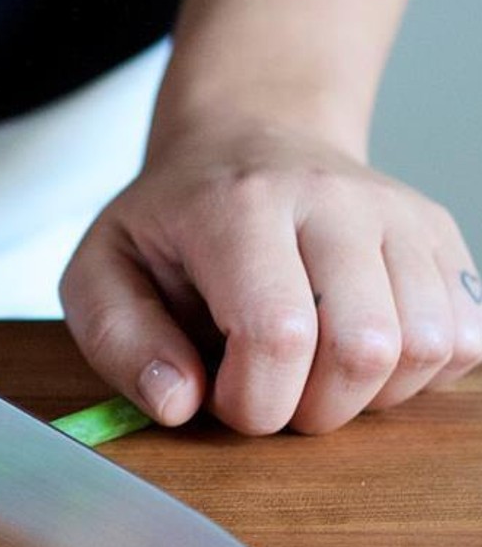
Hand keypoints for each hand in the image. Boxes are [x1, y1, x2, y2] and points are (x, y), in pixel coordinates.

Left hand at [59, 123, 481, 434]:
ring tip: (311, 372)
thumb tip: (176, 403)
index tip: (220, 395)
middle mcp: (334, 200)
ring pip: (430, 347)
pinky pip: (469, 338)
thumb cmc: (170, 221)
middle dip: (312, 407)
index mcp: (239, 206)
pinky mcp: (441, 237)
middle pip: (365, 346)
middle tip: (269, 389)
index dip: (252, 399)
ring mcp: (400, 214)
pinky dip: (418, 374)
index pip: (278, 333)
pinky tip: (359, 354)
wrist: (247, 139)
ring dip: (367, 395)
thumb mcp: (101, 270)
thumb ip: (119, 340)